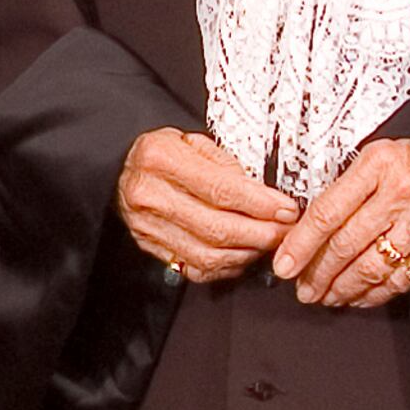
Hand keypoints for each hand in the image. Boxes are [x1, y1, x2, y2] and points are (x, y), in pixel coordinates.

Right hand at [117, 129, 300, 282]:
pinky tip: (242, 254)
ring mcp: (147, 226)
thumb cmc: (164, 152)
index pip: (221, 190)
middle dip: (261, 234)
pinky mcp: (150, 247)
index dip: (260, 205)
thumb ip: (227, 166)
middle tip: (286, 231)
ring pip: (209, 254)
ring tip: (268, 242)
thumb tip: (265, 197)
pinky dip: (225, 267)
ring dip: (247, 253)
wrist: (124, 169)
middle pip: (217, 228)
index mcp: (160, 158)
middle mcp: (149, 194)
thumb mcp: (194, 141)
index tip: (286, 210)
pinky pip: (195, 268)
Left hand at [271, 138, 409, 307]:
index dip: (300, 244)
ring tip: (327, 295)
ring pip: (371, 267)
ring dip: (342, 288)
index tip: (284, 264)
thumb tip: (302, 227)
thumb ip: (345, 188)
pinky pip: (400, 278)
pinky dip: (374, 293)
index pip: (327, 212)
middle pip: (346, 245)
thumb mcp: (376, 158)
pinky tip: (358, 295)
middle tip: (303, 288)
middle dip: (318, 273)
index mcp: (378, 166)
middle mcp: (401, 194)